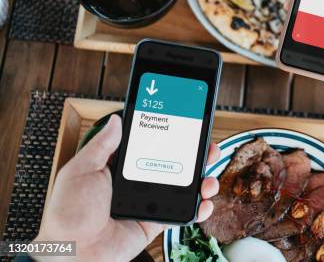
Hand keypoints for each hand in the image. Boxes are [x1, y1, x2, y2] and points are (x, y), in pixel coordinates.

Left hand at [34, 115, 220, 260]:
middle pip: (173, 163)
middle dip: (195, 155)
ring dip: (202, 181)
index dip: (170, 136)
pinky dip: (198, 208)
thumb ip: (101, 145)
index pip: (150, 145)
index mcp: (119, 167)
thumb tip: (116, 120)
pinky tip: (205, 202)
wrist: (74, 253)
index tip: (186, 126)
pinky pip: (182, 213)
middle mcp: (136, 183)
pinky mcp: (155, 222)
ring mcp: (148, 202)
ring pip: (183, 187)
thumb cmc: (68, 214)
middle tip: (208, 149)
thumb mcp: (80, 171)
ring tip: (209, 179)